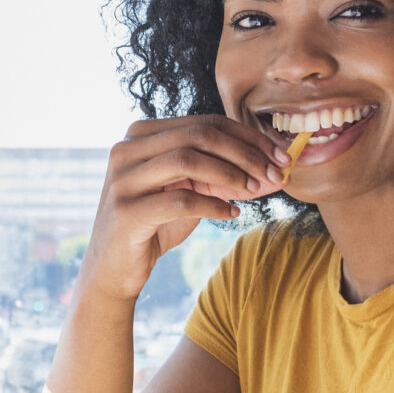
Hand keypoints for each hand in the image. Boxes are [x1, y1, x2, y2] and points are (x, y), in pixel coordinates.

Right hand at [78, 116, 290, 301]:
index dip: (248, 137)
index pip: (205, 123)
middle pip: (198, 135)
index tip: (280, 156)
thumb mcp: (189, 192)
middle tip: (275, 172)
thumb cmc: (155, 226)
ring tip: (254, 191)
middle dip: (245, 152)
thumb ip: (221, 176)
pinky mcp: (126, 210)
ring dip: (230, 174)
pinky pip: (180, 200)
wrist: (114, 269)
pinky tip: (231, 213)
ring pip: (186, 159)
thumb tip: (272, 169)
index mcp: (141, 134)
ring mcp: (122, 179)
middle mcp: (126, 149)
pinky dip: (213, 205)